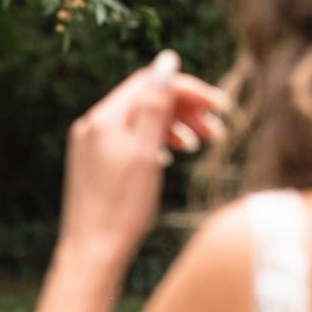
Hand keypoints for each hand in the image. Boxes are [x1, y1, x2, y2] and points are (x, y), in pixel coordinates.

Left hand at [57, 51, 226, 270]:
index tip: (220, 105)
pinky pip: (129, 140)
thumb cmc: (121, 206)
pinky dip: (155, 142)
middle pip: (145, 100)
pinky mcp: (95, 164)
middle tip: (216, 129)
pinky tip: (172, 156)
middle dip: (184, 109)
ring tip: (199, 145)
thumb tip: (167, 60)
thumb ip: (155, 104)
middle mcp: (92, 126)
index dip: (187, 89)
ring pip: (139, 122)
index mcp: (103, 118)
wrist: (93, 251)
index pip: (149, 83)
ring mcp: (91, 145)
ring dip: (174, 126)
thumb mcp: (145, 151)